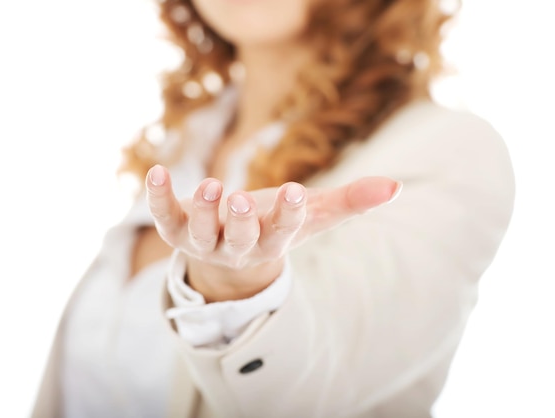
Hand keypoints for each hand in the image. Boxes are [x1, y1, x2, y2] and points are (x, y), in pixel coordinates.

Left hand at [145, 165, 400, 300]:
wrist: (231, 252)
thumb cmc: (276, 226)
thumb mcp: (312, 215)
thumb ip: (350, 201)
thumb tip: (397, 187)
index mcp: (270, 243)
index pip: (282, 233)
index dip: (288, 216)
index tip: (295, 193)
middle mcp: (235, 247)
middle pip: (239, 240)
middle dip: (241, 221)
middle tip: (242, 199)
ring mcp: (202, 240)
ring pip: (198, 233)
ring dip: (202, 211)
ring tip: (211, 186)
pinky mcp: (175, 226)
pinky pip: (163, 215)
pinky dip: (157, 196)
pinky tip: (156, 171)